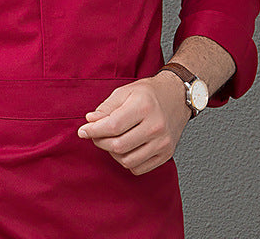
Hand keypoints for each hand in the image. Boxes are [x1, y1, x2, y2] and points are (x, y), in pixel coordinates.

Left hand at [75, 73, 191, 174]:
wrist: (177, 97)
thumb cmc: (149, 93)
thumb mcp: (125, 91)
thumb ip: (106, 108)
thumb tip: (90, 121)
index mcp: (144, 106)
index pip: (113, 126)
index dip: (94, 131)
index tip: (82, 131)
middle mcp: (155, 126)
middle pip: (118, 146)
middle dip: (100, 142)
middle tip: (95, 135)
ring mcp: (163, 142)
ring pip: (127, 160)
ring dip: (112, 153)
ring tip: (110, 140)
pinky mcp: (166, 154)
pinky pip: (139, 168)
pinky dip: (126, 162)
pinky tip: (125, 148)